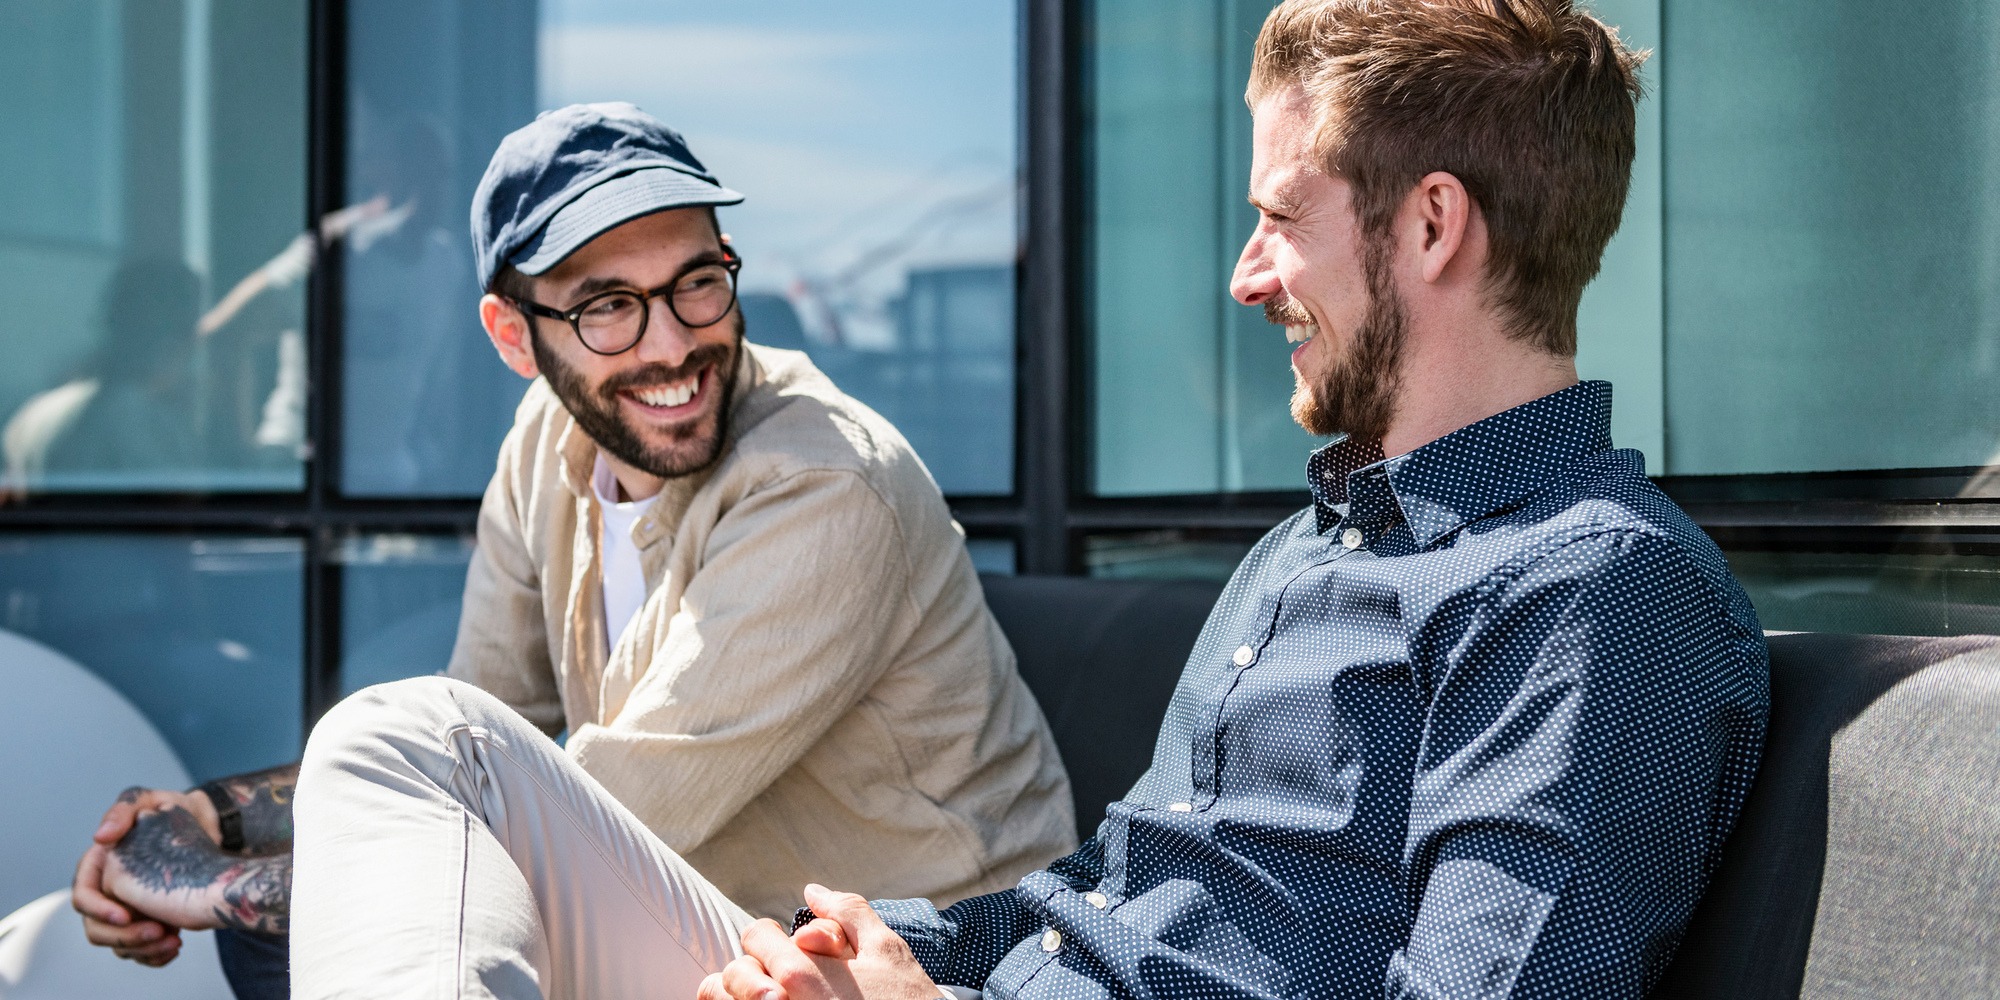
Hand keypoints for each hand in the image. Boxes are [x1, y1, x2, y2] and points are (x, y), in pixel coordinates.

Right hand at [71, 787, 216, 965]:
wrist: (205, 825)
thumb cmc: (171, 810)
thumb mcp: (147, 799)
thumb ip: (122, 810)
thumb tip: (100, 837)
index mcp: (97, 868)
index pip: (83, 898)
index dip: (98, 910)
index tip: (125, 914)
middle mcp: (106, 894)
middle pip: (97, 930)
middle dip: (125, 937)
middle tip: (159, 931)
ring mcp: (126, 911)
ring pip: (119, 946)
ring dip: (143, 949)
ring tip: (173, 941)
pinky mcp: (146, 923)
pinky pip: (141, 951)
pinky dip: (155, 955)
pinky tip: (176, 947)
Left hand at [698, 884, 942, 999]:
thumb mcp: (886, 948)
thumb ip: (848, 912)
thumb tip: (814, 891)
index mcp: (800, 970)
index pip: (755, 936)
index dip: (773, 937)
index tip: (793, 953)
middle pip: (734, 973)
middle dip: (754, 969)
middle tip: (782, 981)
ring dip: (740, 997)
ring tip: (772, 997)